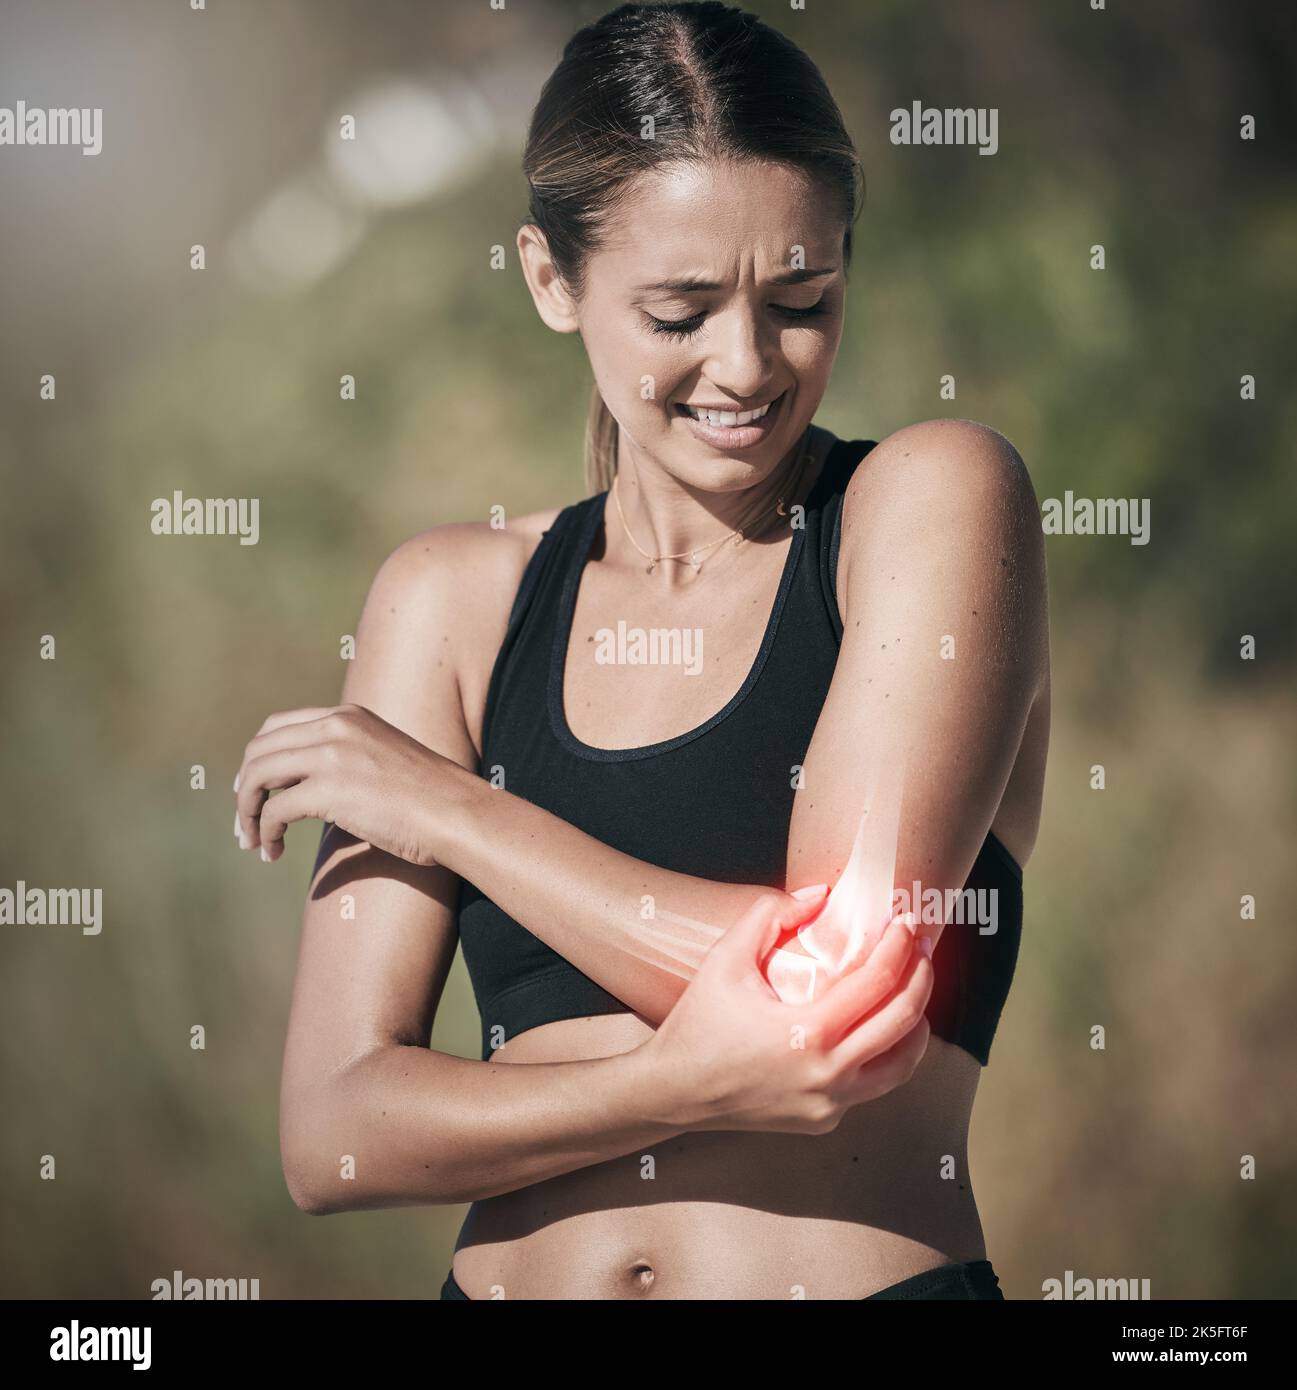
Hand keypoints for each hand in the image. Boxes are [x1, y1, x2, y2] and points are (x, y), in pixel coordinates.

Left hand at [233, 704, 453, 865]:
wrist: (457, 814)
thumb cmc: (430, 799)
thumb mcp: (385, 759)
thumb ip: (350, 760)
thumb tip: (316, 791)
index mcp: (348, 716)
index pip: (277, 726)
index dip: (257, 759)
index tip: (255, 790)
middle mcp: (335, 728)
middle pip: (259, 750)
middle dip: (245, 788)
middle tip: (244, 823)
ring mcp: (331, 756)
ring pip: (258, 777)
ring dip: (246, 812)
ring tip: (252, 840)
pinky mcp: (328, 791)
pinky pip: (274, 810)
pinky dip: (265, 833)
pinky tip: (273, 852)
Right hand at [647, 888, 933, 1134]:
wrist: (672, 1092)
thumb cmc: (697, 1024)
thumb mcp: (725, 960)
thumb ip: (770, 915)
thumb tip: (820, 896)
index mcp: (808, 1034)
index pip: (877, 983)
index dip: (899, 947)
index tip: (905, 924)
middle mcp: (827, 1076)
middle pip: (903, 1023)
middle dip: (921, 979)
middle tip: (921, 950)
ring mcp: (829, 1105)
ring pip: (900, 1067)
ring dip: (914, 1026)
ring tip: (911, 992)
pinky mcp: (823, 1121)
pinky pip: (869, 1086)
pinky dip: (881, 1055)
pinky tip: (874, 1029)